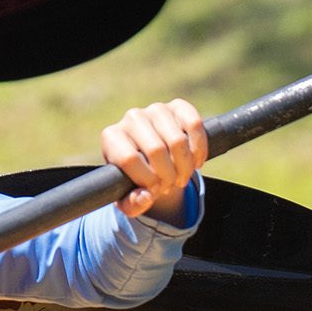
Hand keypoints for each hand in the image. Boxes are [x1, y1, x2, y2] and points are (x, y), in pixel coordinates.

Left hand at [100, 98, 205, 223]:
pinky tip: (196, 163)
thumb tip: (146, 197)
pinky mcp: (178, 107)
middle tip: (170, 186)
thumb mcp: (128, 197)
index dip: (147, 180)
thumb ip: (132, 204)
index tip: (153, 190)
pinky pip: (194, 125)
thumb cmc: (135, 180)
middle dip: (168, 176)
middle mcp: (131, 118)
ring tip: (181, 178)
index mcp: (111, 137)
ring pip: (178, 140)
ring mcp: (155, 109)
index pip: (129, 158)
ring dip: (185, 167)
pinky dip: (199, 150)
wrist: (152, 159)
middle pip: (156, 150)